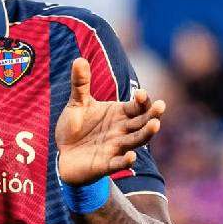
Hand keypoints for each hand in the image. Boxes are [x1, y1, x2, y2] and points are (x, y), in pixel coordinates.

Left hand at [55, 58, 164, 186]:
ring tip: (155, 125)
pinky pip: (119, 163)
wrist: (61, 153)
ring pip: (136, 140)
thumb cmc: (74, 127)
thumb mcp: (77, 103)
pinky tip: (132, 157)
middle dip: (152, 114)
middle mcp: (122, 130)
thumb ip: (80, 83)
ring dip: (146, 133)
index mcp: (119, 114)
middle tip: (161, 106)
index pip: (137, 107)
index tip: (141, 93)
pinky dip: (126, 161)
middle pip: (142, 122)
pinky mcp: (106, 164)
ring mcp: (116, 147)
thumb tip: (79, 59)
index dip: (142, 100)